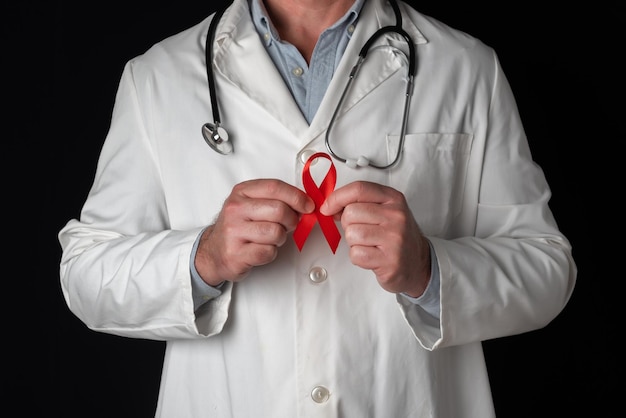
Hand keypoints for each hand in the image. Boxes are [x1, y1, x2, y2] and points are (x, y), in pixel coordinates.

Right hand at [195, 179, 313, 285]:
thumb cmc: (239, 226)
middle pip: (279, 210)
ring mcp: (233, 231)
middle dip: (291, 220)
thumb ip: (276, 199)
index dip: (297, 197)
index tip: (308, 206)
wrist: (214, 251)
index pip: (275, 187)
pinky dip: (271, 252)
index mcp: (242, 192)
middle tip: (289, 225)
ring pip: (276, 232)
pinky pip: (268, 252)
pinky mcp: (236, 253)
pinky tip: (261, 249)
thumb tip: (305, 204)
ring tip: (271, 238)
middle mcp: (235, 209)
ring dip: (280, 238)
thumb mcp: (253, 204)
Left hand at [320, 181, 430, 296]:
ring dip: (354, 242)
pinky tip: (372, 256)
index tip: (328, 207)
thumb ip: (359, 203)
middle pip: (351, 213)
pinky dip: (358, 257)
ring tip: (370, 244)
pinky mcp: (390, 260)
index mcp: (393, 199)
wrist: (417, 262)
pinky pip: (356, 254)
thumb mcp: (383, 210)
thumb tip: (330, 206)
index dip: (337, 197)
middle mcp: (396, 216)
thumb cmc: (395, 235)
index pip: (359, 189)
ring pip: (352, 234)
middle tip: (362, 231)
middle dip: (348, 224)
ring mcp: (395, 238)